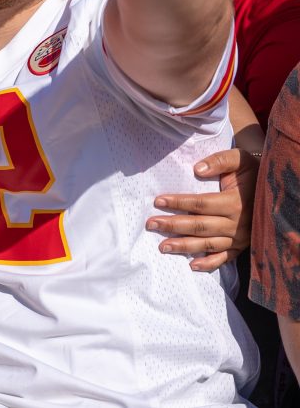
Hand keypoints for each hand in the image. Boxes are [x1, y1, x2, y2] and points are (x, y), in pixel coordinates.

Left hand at [146, 148, 257, 271]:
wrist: (275, 190)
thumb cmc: (251, 173)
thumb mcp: (240, 160)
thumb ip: (220, 161)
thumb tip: (197, 169)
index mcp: (234, 202)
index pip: (200, 204)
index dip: (178, 202)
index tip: (158, 201)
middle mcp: (237, 223)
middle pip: (199, 226)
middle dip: (173, 226)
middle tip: (151, 224)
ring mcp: (240, 237)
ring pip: (208, 243)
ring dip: (184, 246)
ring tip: (162, 246)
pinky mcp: (242, 246)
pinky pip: (225, 258)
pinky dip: (209, 263)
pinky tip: (192, 265)